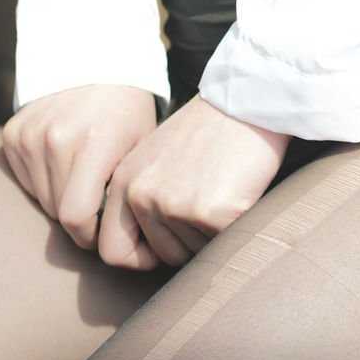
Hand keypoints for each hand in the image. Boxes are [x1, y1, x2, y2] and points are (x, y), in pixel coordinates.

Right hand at [0, 83, 157, 252]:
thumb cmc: (127, 112)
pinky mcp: (12, 133)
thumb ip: (124, 193)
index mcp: (94, 143)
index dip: (88, 235)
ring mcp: (30, 135)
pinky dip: (43, 181)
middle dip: (78, 218)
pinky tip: (62, 161)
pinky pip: (25, 181)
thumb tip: (121, 248)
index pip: (75, 217)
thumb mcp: (140, 148)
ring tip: (82, 178)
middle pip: (57, 212)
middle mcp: (56, 138)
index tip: (101, 232)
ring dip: (60, 199)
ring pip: (41, 199)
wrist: (95, 60)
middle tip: (96, 203)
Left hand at [97, 93, 289, 272]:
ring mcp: (175, 204)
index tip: (163, 246)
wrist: (247, 102)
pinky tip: (238, 193)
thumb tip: (142, 250)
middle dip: (188, 241)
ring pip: (193, 254)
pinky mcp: (210, 213)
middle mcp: (142, 195)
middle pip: (161, 256)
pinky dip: (234, 226)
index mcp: (124, 182)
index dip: (141, 257)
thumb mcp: (157, 159)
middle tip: (208, 202)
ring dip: (211, 234)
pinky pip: (222, 244)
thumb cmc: (210, 131)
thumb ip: (142, 196)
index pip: (113, 251)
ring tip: (221, 190)